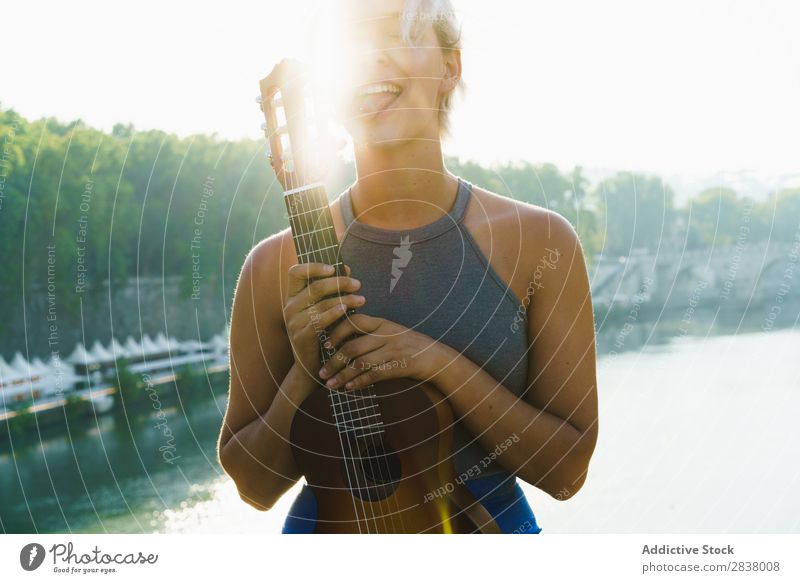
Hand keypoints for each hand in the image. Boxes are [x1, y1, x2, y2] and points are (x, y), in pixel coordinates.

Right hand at [283, 262, 364, 380]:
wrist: (310, 366)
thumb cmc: (321, 333)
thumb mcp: (323, 308)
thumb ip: (331, 290)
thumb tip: (347, 269)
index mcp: (292, 296)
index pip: (295, 272)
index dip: (314, 266)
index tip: (333, 268)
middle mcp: (289, 307)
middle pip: (315, 286)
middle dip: (339, 283)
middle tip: (357, 284)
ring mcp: (293, 321)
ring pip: (321, 303)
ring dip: (345, 299)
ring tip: (362, 300)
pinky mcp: (301, 335)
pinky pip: (320, 320)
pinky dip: (335, 313)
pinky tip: (348, 310)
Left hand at [317, 314, 447, 390]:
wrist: (437, 357)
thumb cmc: (409, 345)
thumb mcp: (391, 332)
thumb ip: (371, 334)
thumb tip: (342, 343)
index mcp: (382, 323)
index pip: (355, 321)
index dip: (337, 332)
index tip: (326, 345)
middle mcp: (387, 334)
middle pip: (353, 346)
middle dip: (334, 361)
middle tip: (322, 373)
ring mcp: (394, 350)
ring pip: (361, 363)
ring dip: (343, 375)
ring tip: (330, 385)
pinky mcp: (400, 366)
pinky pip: (375, 374)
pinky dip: (360, 382)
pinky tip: (349, 388)